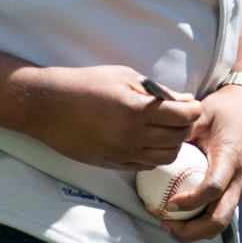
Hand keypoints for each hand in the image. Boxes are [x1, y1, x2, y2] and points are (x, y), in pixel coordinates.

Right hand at [15, 65, 201, 168]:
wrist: (48, 106)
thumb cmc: (86, 84)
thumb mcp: (125, 77)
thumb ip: (158, 92)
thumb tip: (185, 100)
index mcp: (137, 111)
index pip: (182, 117)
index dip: (193, 110)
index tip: (192, 105)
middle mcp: (131, 136)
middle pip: (178, 139)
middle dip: (185, 126)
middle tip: (180, 115)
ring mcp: (121, 153)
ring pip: (165, 158)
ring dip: (172, 144)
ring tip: (166, 129)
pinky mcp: (112, 163)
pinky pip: (145, 165)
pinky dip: (154, 155)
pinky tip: (148, 140)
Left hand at [160, 83, 241, 242]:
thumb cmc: (226, 110)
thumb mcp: (202, 114)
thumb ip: (181, 132)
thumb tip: (153, 147)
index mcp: (231, 157)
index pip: (213, 188)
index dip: (190, 202)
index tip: (168, 204)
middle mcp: (241, 177)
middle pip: (220, 219)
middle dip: (192, 231)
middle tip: (167, 224)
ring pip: (222, 220)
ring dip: (197, 229)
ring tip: (172, 224)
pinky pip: (223, 210)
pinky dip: (204, 218)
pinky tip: (185, 212)